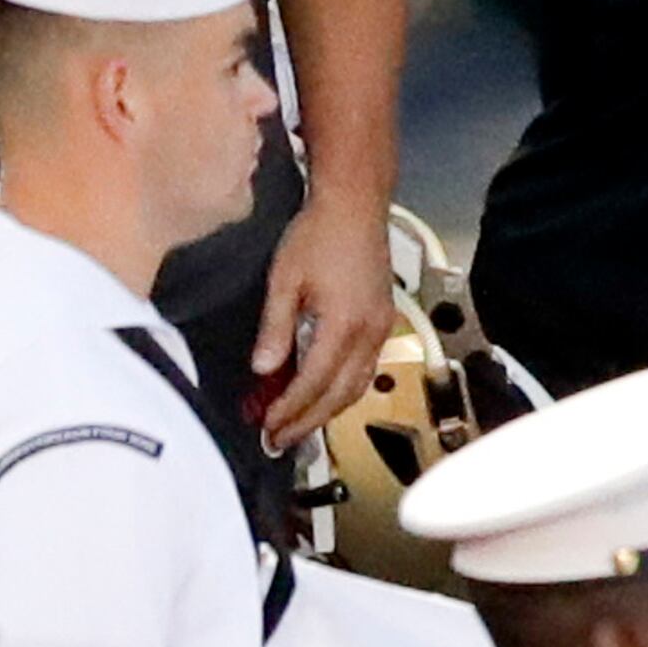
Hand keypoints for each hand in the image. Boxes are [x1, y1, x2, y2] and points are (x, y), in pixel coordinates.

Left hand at [252, 189, 396, 453]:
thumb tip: (262, 371)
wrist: (355, 205)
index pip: (314, 383)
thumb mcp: (284, 279)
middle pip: (340, 394)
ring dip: (328, 411)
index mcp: (344, 325)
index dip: (289, 410)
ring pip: (358, 385)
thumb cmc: (316, 236)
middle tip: (278, 441)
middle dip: (308, 421)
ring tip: (299, 426)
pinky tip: (325, 394)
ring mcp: (382, 327)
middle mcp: (370, 332)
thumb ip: (274, 328)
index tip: (266, 428)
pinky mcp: (384, 319)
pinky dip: (344, 389)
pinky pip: (367, 368)